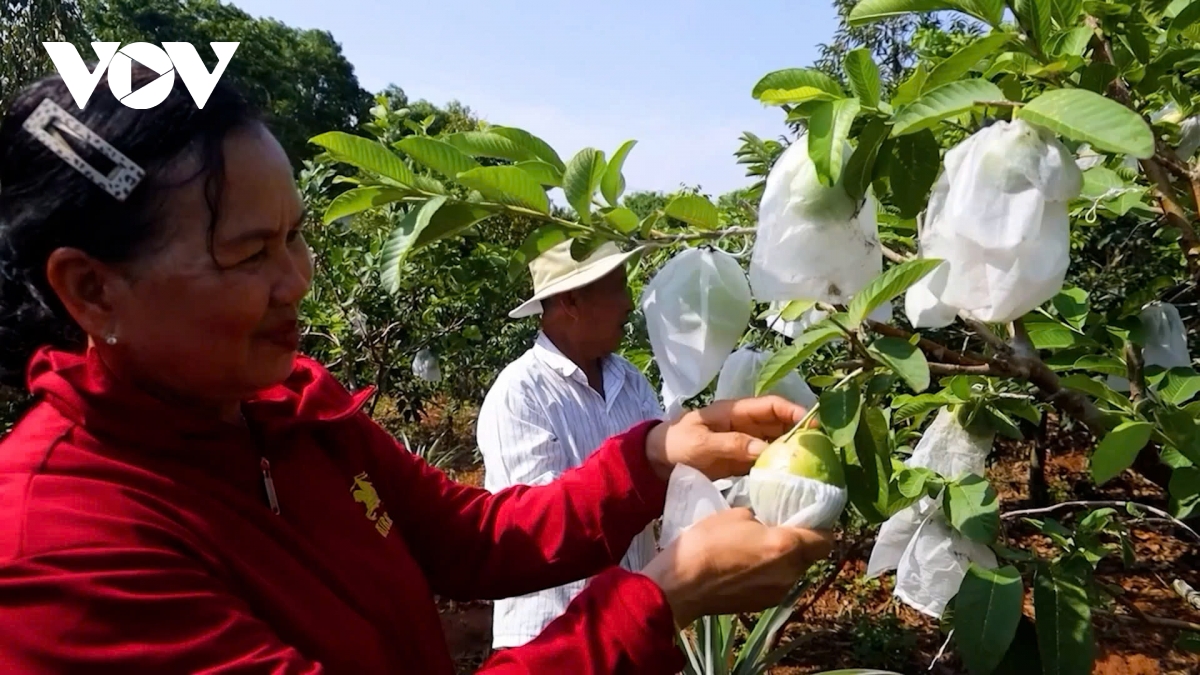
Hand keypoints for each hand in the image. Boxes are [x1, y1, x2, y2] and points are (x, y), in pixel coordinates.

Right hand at [640, 508, 833, 626]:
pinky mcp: (761, 606)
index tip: (807, 517)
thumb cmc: (707, 543)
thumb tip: (765, 522)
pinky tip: (744, 566)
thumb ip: (761, 518)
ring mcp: (776, 593)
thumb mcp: (736, 514)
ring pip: (791, 572)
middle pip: (808, 557)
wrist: (680, 585)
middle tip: (778, 528)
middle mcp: (789, 573)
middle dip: (798, 543)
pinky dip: (767, 574)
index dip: (820, 527)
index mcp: (787, 547)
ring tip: (757, 547)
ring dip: (782, 559)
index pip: (825, 540)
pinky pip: (775, 584)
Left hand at [645, 396, 815, 480]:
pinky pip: (767, 462)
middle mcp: (745, 425)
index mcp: (735, 411)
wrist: (654, 463)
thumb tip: (765, 451)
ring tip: (817, 468)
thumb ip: (731, 445)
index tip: (816, 425)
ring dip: (794, 453)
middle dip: (802, 434)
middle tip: (825, 452)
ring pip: (777, 444)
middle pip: (781, 425)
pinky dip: (780, 469)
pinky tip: (794, 481)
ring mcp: (745, 443)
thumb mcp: (700, 444)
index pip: (772, 406)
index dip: (795, 412)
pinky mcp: (742, 461)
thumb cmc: (674, 445)